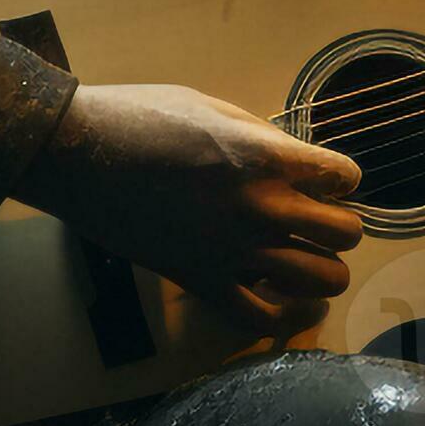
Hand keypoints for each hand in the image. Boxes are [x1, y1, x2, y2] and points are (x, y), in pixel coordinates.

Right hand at [14, 83, 362, 337]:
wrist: (77, 155)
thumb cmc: (140, 117)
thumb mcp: (213, 106)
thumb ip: (263, 138)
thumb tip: (293, 158)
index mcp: (267, 157)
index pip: (347, 177)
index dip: (339, 177)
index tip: (321, 178)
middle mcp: (261, 209)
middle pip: (346, 234)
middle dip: (339, 224)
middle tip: (314, 217)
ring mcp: (235, 253)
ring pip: (324, 280)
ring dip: (322, 268)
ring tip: (303, 256)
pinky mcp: (204, 283)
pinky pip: (266, 319)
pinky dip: (285, 313)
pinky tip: (285, 299)